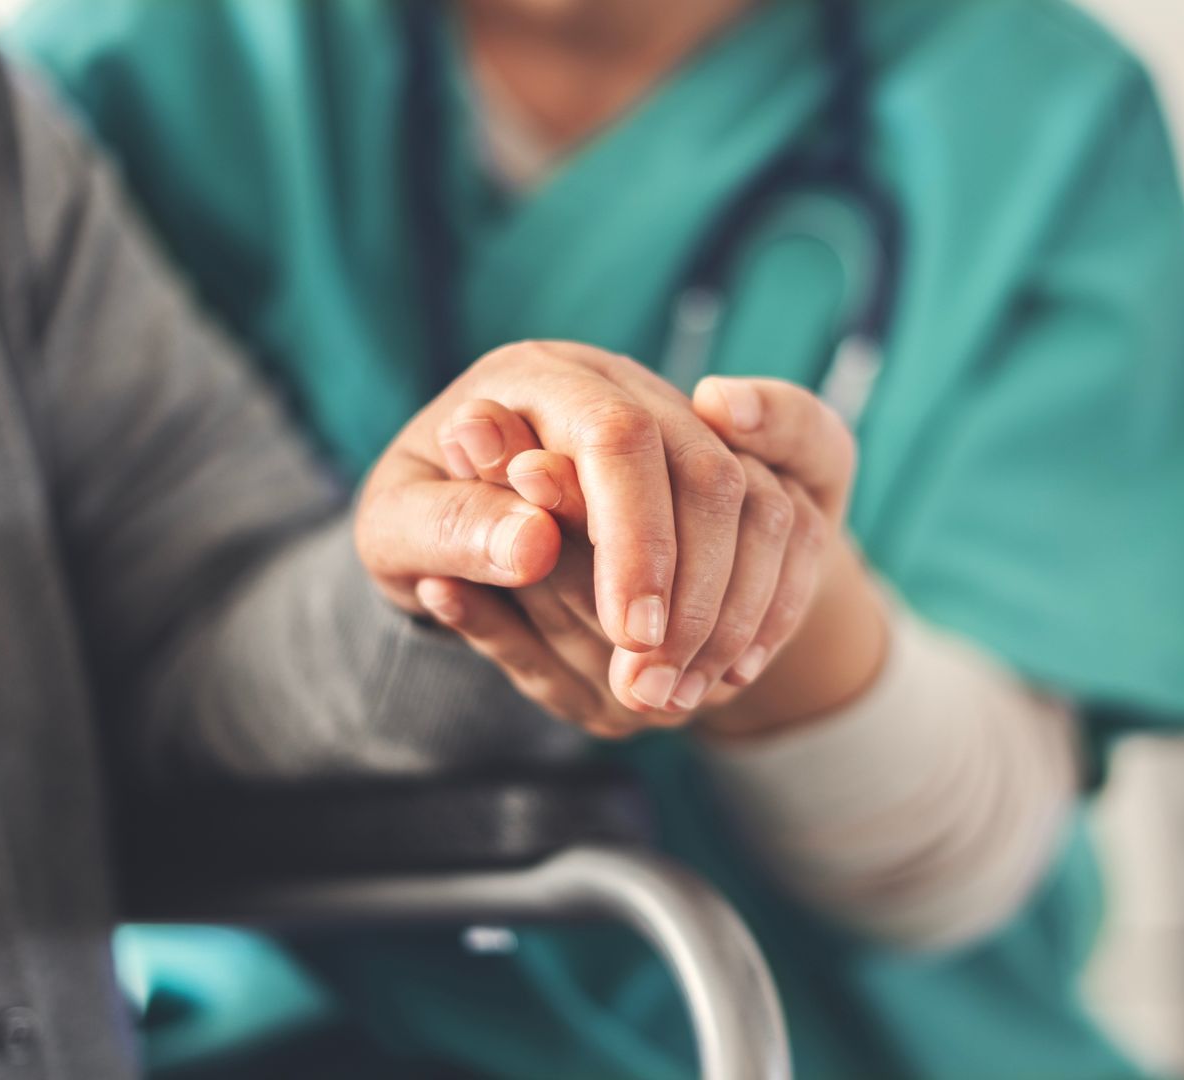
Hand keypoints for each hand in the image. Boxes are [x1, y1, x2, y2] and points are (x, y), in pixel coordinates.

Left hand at [414, 376, 880, 737]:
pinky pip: (790, 530)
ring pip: (760, 506)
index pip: (617, 438)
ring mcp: (679, 422)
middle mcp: (619, 382)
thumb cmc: (420, 518)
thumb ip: (447, 526)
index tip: (633, 634)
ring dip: (732, 613)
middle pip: (705, 473)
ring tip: (680, 694)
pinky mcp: (723, 467)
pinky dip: (766, 609)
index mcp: (539, 373)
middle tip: (655, 689)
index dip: (636, 540)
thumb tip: (529, 542)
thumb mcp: (393, 527)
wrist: (454, 506)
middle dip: (693, 589)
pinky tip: (724, 672)